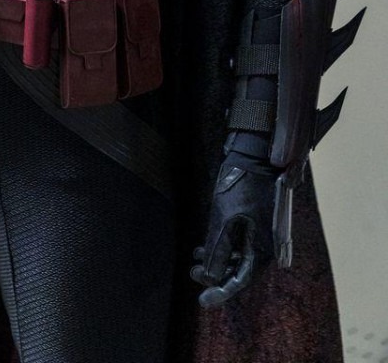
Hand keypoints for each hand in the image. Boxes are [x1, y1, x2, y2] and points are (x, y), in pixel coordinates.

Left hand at [191, 157, 276, 307]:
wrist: (254, 155)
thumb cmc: (242, 184)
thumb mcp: (225, 218)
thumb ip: (217, 249)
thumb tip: (209, 277)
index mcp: (263, 248)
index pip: (241, 279)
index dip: (221, 291)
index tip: (202, 302)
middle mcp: (263, 244)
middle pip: (239, 270)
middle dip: (215, 275)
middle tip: (193, 274)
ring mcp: (258, 232)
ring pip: (236, 257)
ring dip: (215, 261)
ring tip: (195, 260)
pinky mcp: (252, 222)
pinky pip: (236, 243)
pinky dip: (220, 248)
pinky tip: (202, 248)